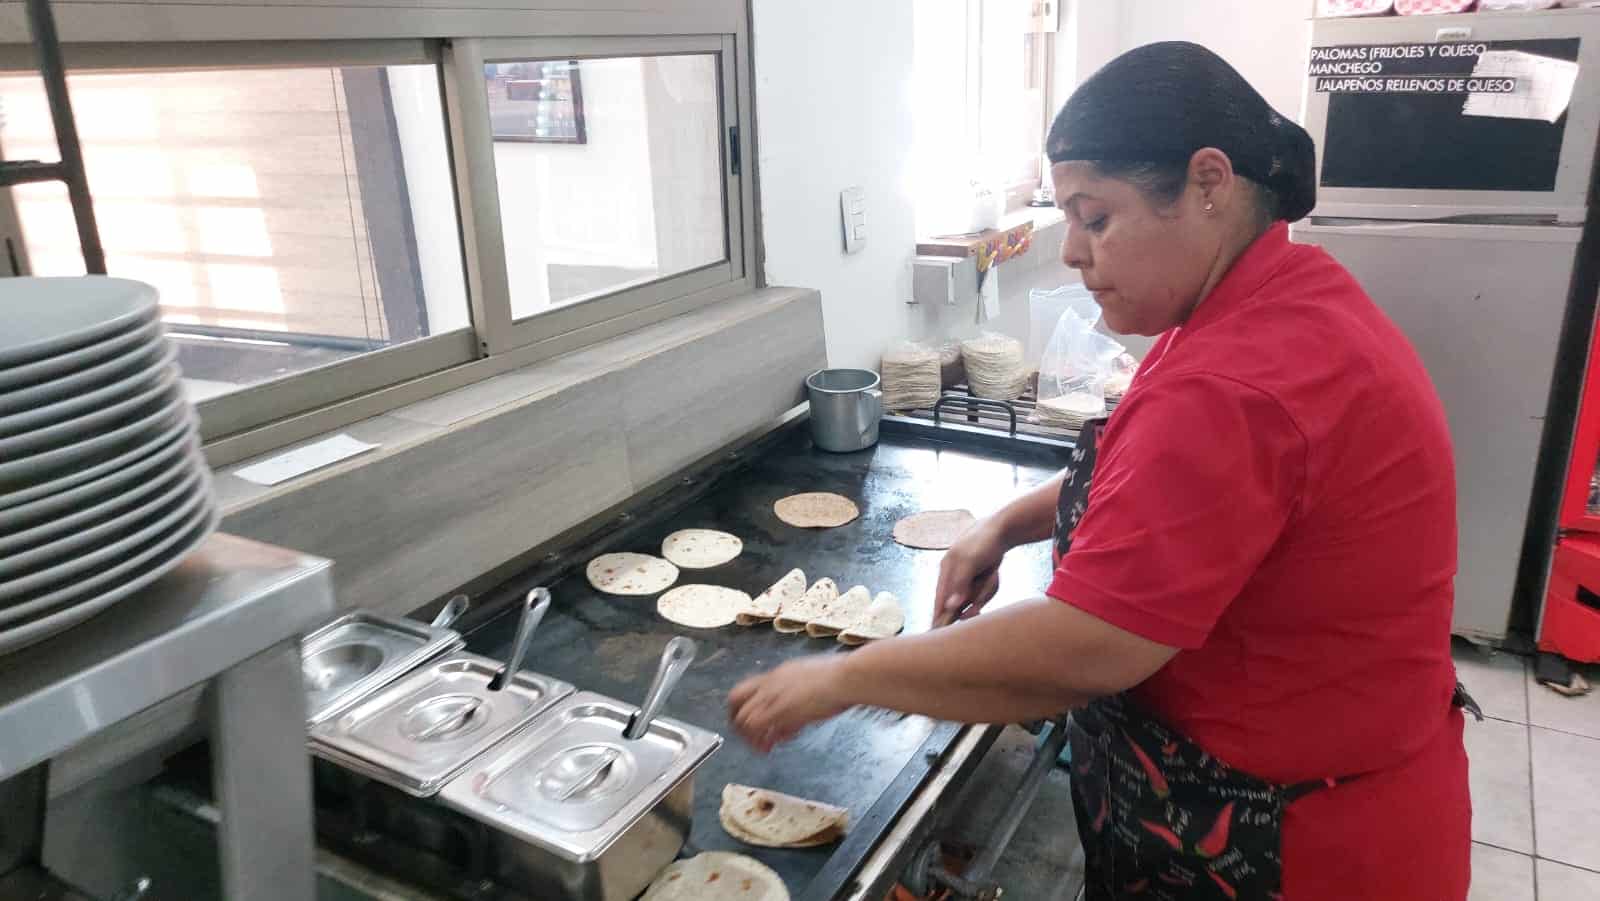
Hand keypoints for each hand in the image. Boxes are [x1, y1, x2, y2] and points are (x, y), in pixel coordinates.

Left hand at [728, 655, 852, 752]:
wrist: (847, 677)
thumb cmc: (840, 678)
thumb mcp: (813, 686)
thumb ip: (798, 702)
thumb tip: (790, 724)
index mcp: (778, 675)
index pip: (747, 688)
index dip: (743, 707)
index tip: (750, 721)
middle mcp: (771, 684)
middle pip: (735, 699)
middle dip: (736, 720)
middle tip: (746, 736)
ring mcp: (774, 697)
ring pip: (743, 717)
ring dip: (748, 735)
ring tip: (760, 748)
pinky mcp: (782, 710)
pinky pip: (757, 727)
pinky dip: (759, 741)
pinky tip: (767, 750)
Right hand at [933, 519, 1008, 625]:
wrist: (1002, 528)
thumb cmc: (982, 542)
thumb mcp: (970, 561)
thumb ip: (959, 584)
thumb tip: (950, 606)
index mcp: (946, 570)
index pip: (939, 598)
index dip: (940, 614)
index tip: (938, 630)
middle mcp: (954, 575)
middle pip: (960, 601)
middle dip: (973, 600)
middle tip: (981, 604)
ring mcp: (968, 576)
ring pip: (975, 596)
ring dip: (985, 590)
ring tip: (992, 575)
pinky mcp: (979, 576)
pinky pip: (984, 590)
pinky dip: (990, 586)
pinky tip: (994, 573)